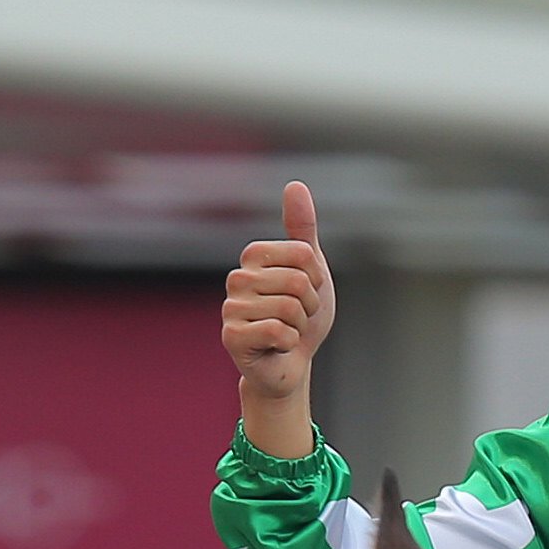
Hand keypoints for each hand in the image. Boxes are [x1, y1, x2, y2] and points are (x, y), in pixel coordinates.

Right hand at [223, 181, 335, 414]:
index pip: (304, 255)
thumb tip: (294, 184)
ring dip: (300, 327)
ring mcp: (231, 308)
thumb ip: (302, 229)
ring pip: (290, 308)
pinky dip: (289, 344)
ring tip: (287, 333)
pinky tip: (276, 348)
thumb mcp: (310, 269)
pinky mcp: (232, 336)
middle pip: (298, 281)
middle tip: (297, 320)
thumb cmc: (301, 318)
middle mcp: (237, 278)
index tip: (307, 294)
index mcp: (254, 257)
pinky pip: (278, 331)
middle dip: (310, 307)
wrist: (291, 364)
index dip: (317, 279)